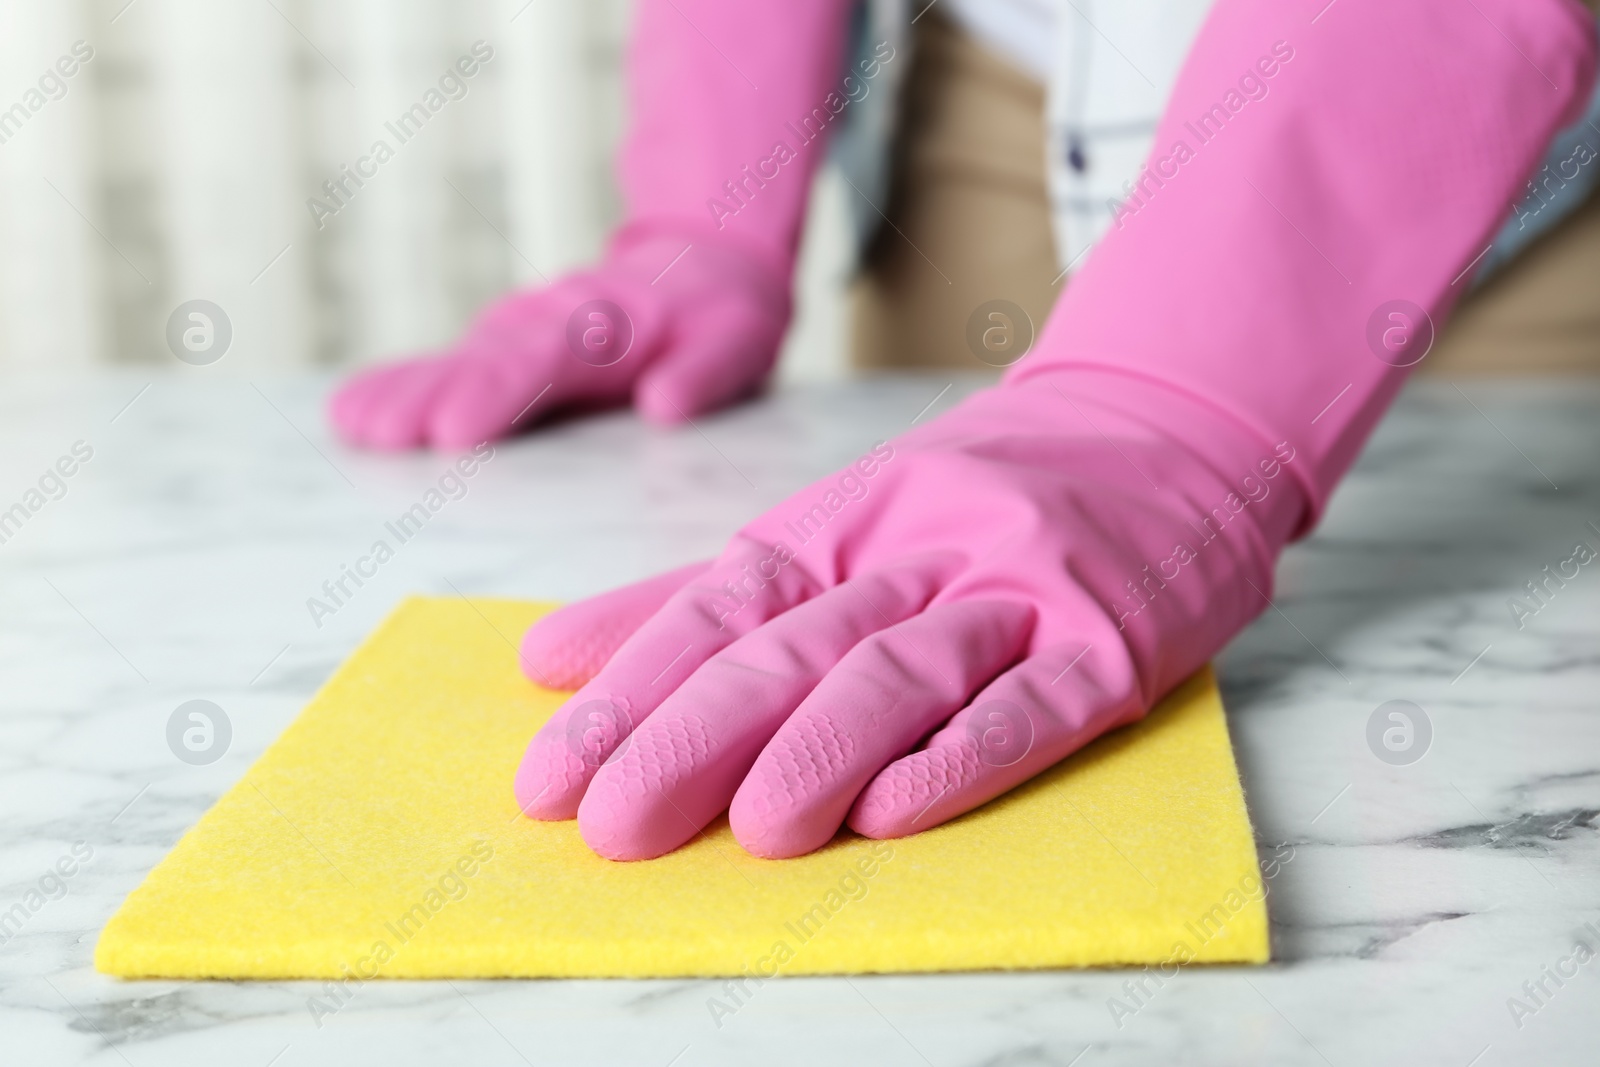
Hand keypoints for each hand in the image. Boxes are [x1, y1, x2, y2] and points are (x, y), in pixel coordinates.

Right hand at [328, 238, 787, 449]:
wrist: (700, 264)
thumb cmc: (719, 319)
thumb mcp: (737, 342)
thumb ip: (703, 373)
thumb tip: (665, 404)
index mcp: (605, 328)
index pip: (545, 362)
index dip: (497, 396)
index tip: (454, 431)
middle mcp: (548, 326)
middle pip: (483, 362)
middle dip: (430, 398)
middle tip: (382, 435)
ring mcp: (518, 334)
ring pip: (453, 363)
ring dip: (402, 393)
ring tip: (352, 425)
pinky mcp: (503, 350)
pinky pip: (446, 368)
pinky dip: (398, 384)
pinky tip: (351, 412)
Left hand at [512, 372, 1304, 858]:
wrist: (1161, 422)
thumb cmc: (978, 496)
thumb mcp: (832, 522)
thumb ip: (698, 596)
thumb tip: (552, 659)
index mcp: (837, 523)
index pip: (716, 608)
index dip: (629, 692)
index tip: (550, 778)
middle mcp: (915, 549)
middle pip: (793, 643)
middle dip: (695, 736)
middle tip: (615, 826)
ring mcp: (1016, 589)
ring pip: (904, 666)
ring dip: (822, 748)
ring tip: (750, 831)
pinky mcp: (1112, 638)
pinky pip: (1036, 697)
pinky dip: (964, 751)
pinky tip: (899, 807)